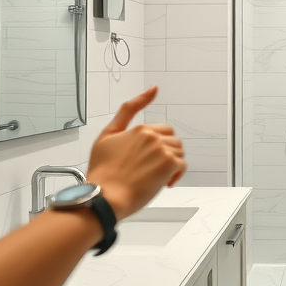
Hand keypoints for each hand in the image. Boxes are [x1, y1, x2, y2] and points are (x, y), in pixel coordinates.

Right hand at [86, 86, 186, 219]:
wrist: (105, 196)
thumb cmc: (103, 172)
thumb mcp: (106, 136)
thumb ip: (127, 112)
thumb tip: (152, 90)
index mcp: (139, 130)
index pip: (162, 129)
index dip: (161, 139)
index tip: (160, 116)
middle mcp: (152, 136)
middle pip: (172, 141)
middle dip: (166, 153)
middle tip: (154, 168)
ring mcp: (161, 150)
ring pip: (178, 152)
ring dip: (171, 164)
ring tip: (157, 177)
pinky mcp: (169, 164)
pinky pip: (182, 166)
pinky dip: (176, 175)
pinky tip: (163, 183)